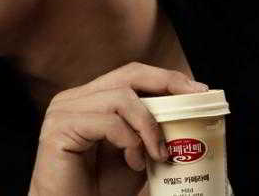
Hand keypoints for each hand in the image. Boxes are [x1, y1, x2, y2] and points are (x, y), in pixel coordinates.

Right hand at [28, 61, 208, 195]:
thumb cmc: (100, 189)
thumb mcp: (137, 155)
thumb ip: (152, 132)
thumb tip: (191, 115)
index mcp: (90, 99)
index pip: (132, 75)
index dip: (166, 78)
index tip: (199, 90)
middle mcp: (74, 98)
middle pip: (128, 75)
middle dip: (167, 85)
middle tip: (193, 103)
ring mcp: (63, 111)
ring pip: (122, 97)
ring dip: (149, 126)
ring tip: (158, 156)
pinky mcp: (59, 128)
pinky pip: (108, 121)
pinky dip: (130, 140)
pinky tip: (135, 162)